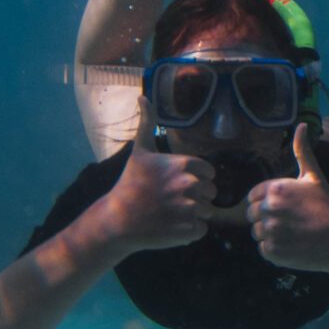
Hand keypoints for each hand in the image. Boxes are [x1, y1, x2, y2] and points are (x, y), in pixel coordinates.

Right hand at [99, 99, 212, 251]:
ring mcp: (189, 209)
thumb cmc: (131, 183)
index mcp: (184, 165)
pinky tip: (171, 227)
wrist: (117, 219)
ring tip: (170, 214)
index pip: (209, 173)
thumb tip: (143, 97)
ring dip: (193, 215)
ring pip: (207, 212)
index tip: (176, 184)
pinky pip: (202, 230)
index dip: (196, 179)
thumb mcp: (140, 151)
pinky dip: (190, 232)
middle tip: (171, 201)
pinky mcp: (187, 230)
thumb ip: (147, 123)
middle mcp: (189, 185)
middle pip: (211, 193)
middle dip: (196, 198)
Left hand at [247, 124, 328, 271]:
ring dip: (271, 235)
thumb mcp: (314, 176)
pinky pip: (263, 250)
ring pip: (257, 233)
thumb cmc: (326, 206)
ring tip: (293, 234)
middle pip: (252, 215)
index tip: (286, 208)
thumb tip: (301, 124)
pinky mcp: (273, 251)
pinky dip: (275, 251)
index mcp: (275, 188)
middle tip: (291, 222)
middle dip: (267, 219)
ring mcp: (271, 231)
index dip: (267, 202)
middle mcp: (270, 208)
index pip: (252, 197)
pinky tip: (292, 246)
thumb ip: (302, 151)